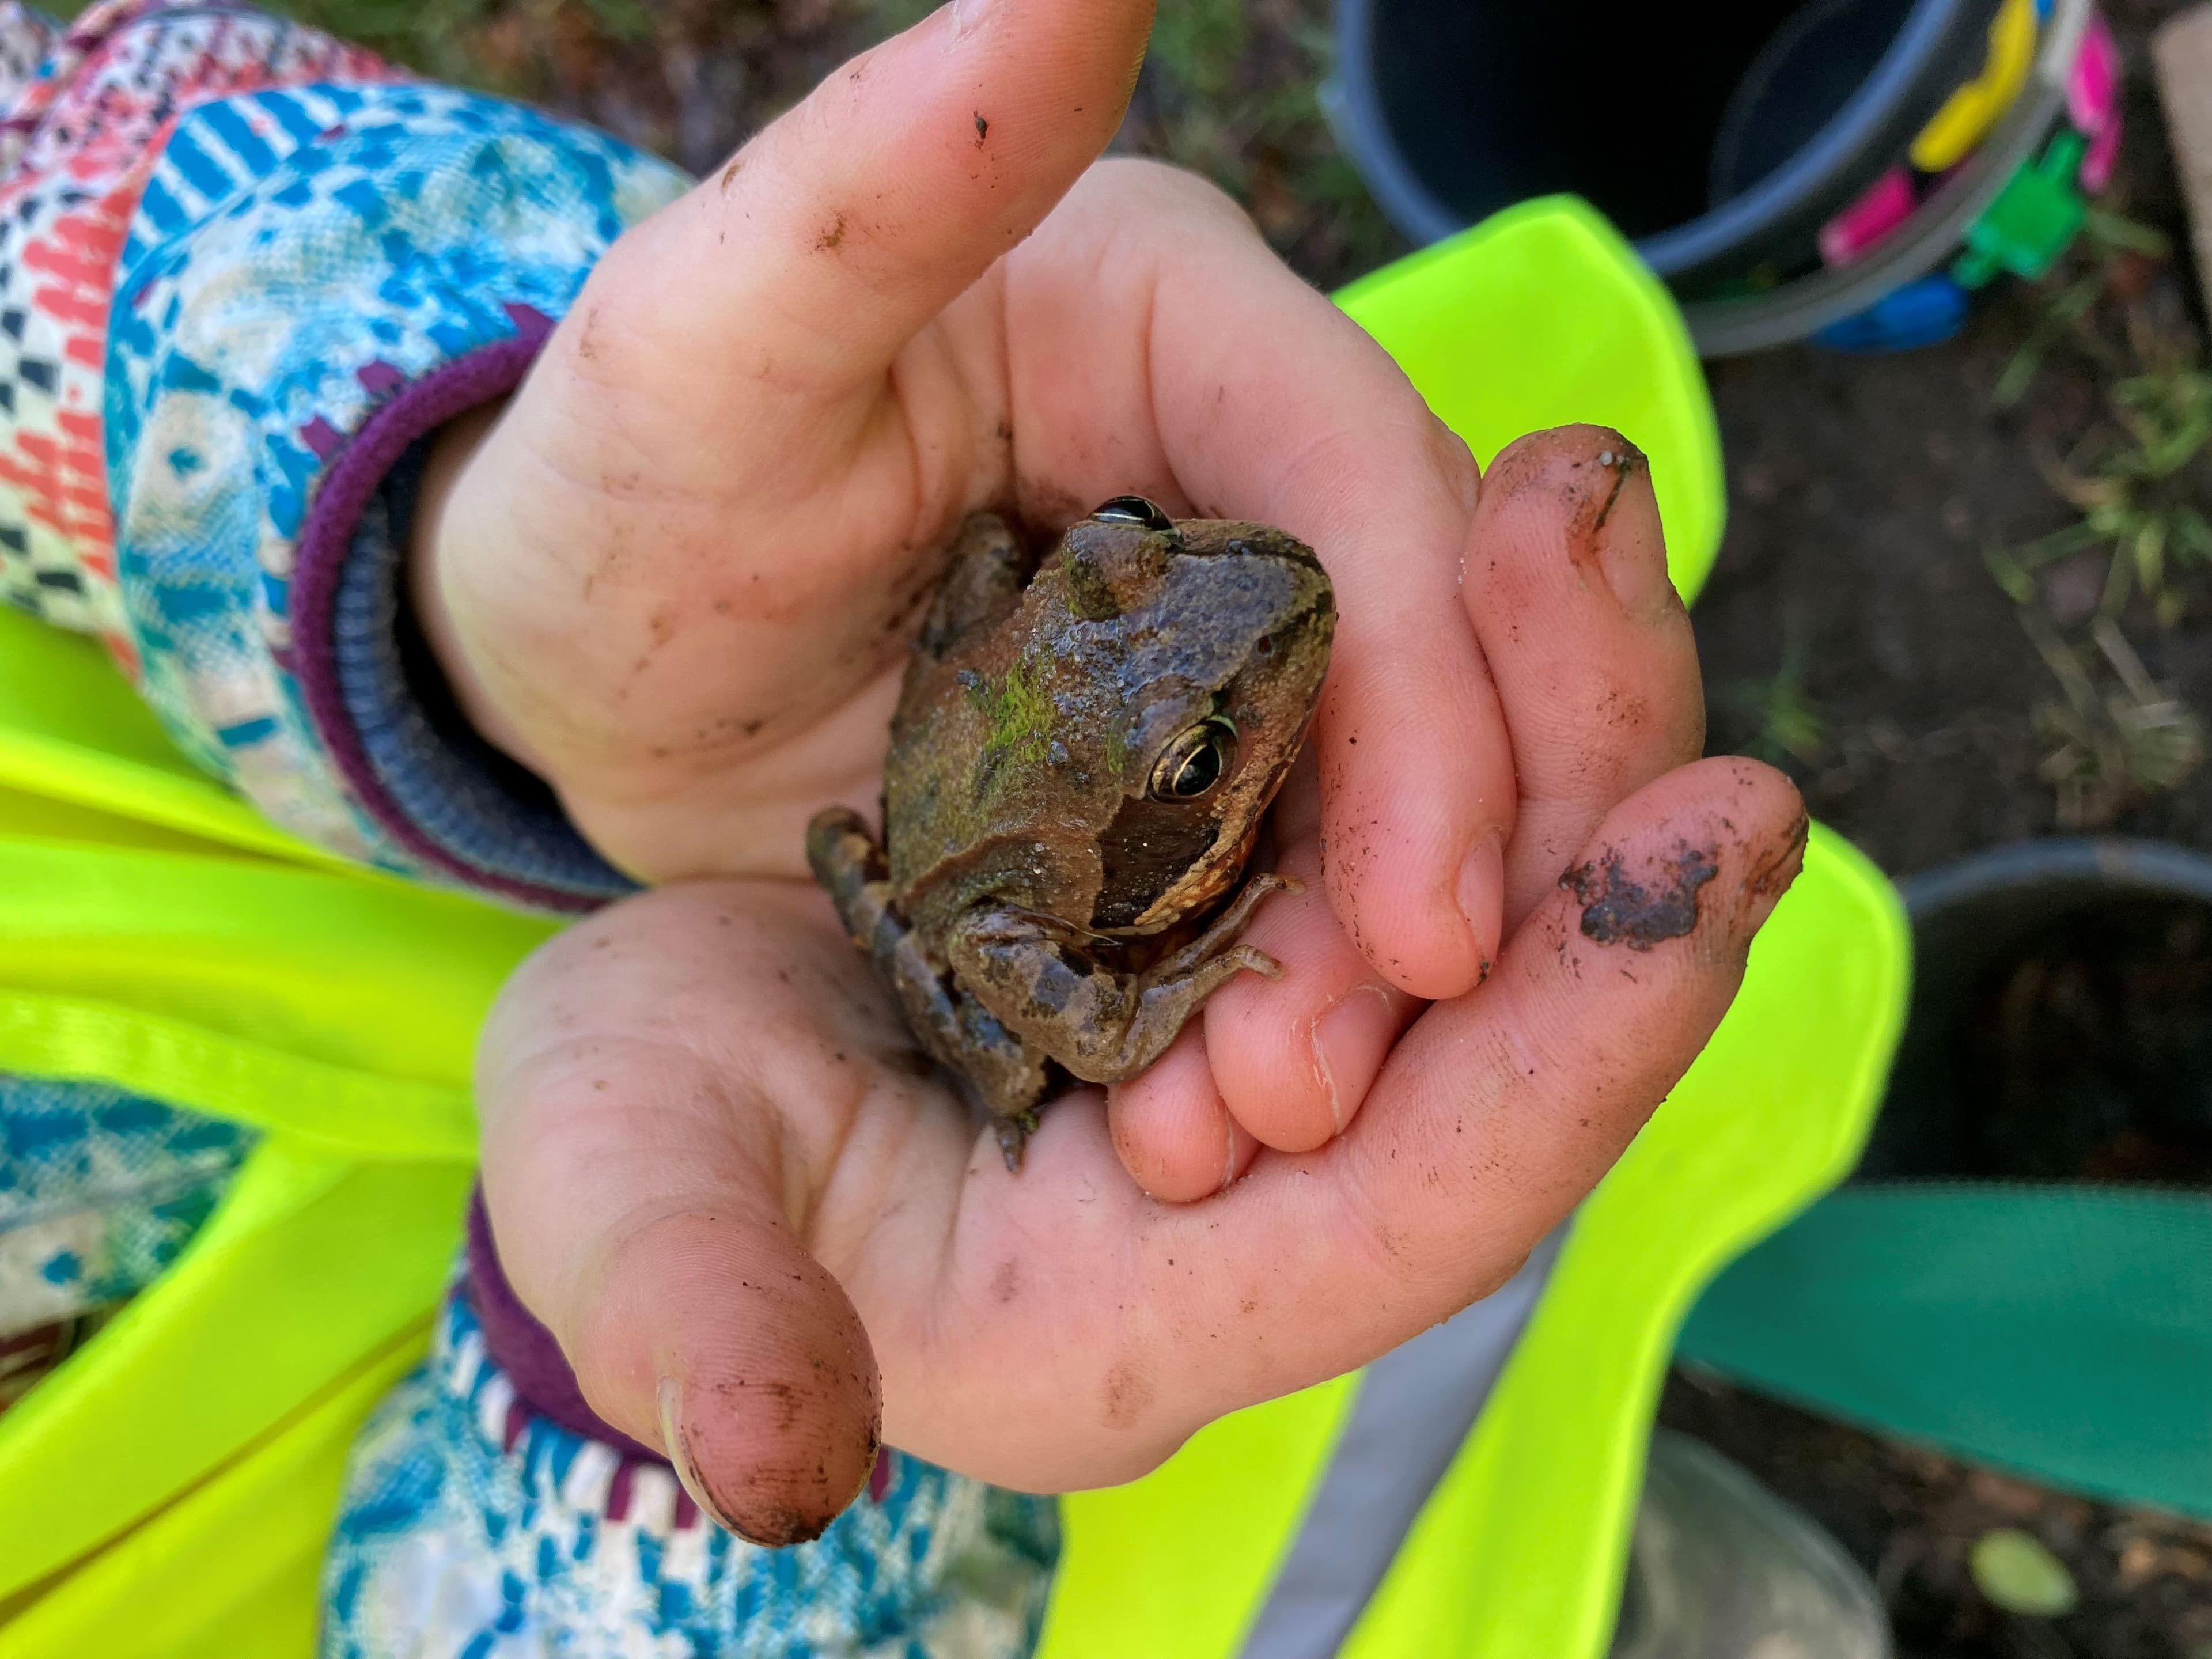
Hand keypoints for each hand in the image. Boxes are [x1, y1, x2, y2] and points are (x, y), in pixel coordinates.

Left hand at [417, 0, 1509, 1027]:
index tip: (1432, 915)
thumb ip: (891, 172)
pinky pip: (1271, 876)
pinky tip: (1218, 1099)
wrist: (570, 664)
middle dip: (1412, 856)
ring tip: (1268, 1117)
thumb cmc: (613, 479)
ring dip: (1348, 959)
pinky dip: (1266, 984)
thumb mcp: (711, 334)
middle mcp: (1237, 465)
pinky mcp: (1180, 767)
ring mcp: (1221, 631)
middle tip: (1335, 1069)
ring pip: (1361, 788)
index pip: (1367, 488)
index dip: (1431, 696)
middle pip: (1408, 652)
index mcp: (1180, 318)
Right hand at [472, 423, 1807, 1543]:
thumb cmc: (630, 1148)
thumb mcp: (623, 1202)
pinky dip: (1444, 684)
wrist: (643, 1053)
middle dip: (1591, 826)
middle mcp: (1251, 1209)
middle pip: (1501, 1044)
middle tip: (1618, 560)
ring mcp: (1261, 1059)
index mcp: (1128, 1317)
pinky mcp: (1244, 933)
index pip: (1424, 1213)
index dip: (1579, 1044)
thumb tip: (769, 1458)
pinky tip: (1479, 533)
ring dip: (1542, 714)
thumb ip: (700, 1313)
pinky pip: (1391, 823)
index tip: (1731, 833)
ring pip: (1471, 911)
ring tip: (1564, 499)